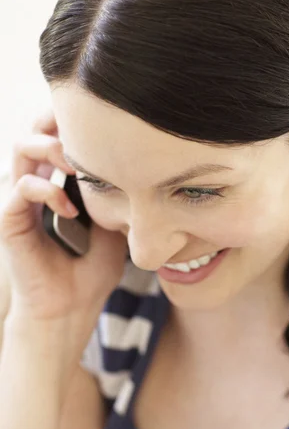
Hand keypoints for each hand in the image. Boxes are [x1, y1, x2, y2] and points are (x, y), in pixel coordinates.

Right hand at [0, 108, 127, 321]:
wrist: (70, 308)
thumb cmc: (91, 271)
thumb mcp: (113, 228)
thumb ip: (113, 197)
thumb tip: (137, 168)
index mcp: (55, 184)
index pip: (54, 137)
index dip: (71, 121)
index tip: (101, 120)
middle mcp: (34, 187)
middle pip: (33, 131)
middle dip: (55, 120)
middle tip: (81, 127)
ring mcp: (20, 202)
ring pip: (20, 149)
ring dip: (49, 147)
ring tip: (74, 161)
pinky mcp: (11, 221)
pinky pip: (21, 189)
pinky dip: (47, 190)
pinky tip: (69, 208)